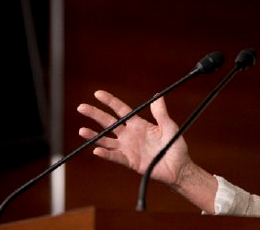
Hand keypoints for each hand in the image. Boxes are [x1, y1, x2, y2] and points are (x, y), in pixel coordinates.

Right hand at [77, 90, 191, 185]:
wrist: (178, 167)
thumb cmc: (175, 145)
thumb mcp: (169, 126)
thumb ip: (161, 113)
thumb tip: (158, 95)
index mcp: (138, 124)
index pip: (121, 110)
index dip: (110, 102)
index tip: (98, 93)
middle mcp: (130, 135)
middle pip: (109, 123)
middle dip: (95, 114)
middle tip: (81, 107)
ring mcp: (128, 148)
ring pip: (106, 141)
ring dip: (94, 136)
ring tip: (82, 130)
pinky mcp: (130, 161)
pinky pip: (116, 157)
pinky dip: (106, 154)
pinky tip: (97, 150)